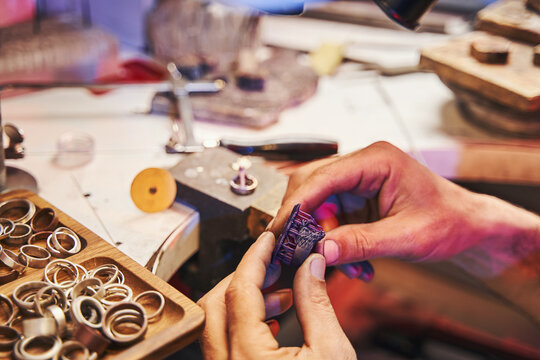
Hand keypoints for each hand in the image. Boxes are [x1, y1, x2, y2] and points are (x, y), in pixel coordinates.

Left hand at [197, 231, 355, 359]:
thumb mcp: (332, 352)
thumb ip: (316, 303)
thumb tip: (310, 266)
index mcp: (249, 358)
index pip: (240, 290)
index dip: (255, 257)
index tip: (268, 240)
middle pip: (215, 304)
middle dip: (244, 277)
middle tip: (272, 264)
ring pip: (215, 325)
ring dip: (243, 301)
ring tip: (280, 295)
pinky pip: (222, 345)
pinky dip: (241, 324)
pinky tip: (270, 322)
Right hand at [271, 141, 538, 265]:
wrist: (469, 228)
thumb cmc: (449, 222)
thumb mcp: (406, 236)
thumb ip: (361, 242)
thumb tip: (320, 250)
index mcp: (376, 160)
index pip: (322, 177)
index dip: (297, 204)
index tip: (280, 231)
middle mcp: (362, 165)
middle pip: (312, 187)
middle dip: (306, 223)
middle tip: (304, 253)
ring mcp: (358, 182)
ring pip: (318, 206)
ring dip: (323, 238)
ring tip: (346, 266)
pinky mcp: (358, 200)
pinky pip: (332, 219)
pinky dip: (335, 242)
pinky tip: (354, 263)